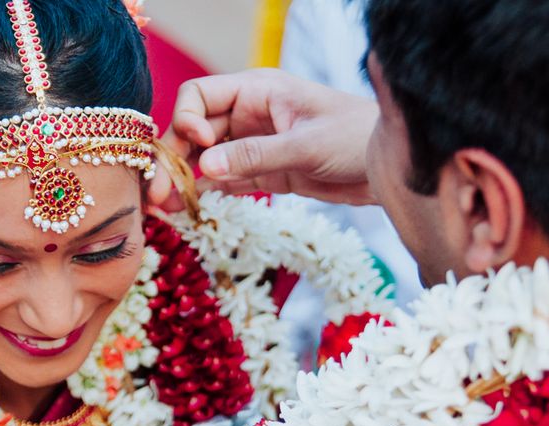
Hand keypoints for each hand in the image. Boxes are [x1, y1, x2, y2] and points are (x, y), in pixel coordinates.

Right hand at [151, 69, 378, 206]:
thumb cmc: (356, 138)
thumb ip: (256, 156)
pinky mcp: (262, 174)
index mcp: (257, 91)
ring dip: (183, 181)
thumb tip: (206, 168)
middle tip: (158, 192)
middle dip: (173, 158)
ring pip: (204, 160)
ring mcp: (252, 145)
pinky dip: (205, 194)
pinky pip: (224, 182)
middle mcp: (248, 115)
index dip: (187, 120)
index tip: (199, 146)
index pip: (199, 96)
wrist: (390, 167)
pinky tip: (186, 210)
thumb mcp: (305, 146)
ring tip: (163, 207)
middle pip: (193, 132)